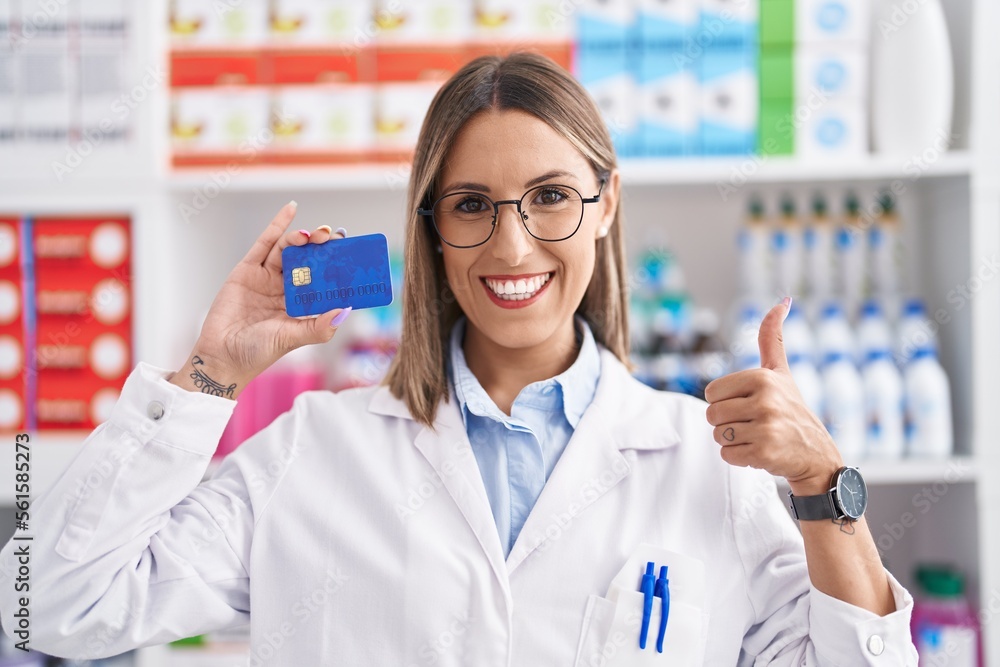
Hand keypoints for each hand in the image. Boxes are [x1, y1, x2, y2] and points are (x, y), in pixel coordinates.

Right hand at [179, 203, 349, 394]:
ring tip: (315, 235)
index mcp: (301, 304)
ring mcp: (267, 277)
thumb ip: (319, 327)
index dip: (337, 264)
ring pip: (288, 250)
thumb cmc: (258, 352)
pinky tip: (292, 209)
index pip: (323, 278)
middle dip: (322, 247)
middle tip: (335, 237)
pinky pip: (264, 244)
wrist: (222, 356)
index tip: (352, 251)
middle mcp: (286, 288)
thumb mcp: (293, 338)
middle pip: (308, 260)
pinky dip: (278, 225)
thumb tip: (345, 310)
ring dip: (303, 238)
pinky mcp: (247, 270)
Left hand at [704, 298, 842, 494]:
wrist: (817, 454)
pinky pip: (728, 455)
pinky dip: (740, 458)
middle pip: (711, 415)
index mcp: (762, 377)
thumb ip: (772, 338)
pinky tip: (761, 451)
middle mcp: (765, 400)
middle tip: (753, 424)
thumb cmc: (792, 409)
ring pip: (718, 435)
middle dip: (727, 423)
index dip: (724, 402)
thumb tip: (783, 300)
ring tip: (758, 436)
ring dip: (733, 441)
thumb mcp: (781, 371)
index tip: (748, 405)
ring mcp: (766, 426)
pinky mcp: (765, 451)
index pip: (711, 392)